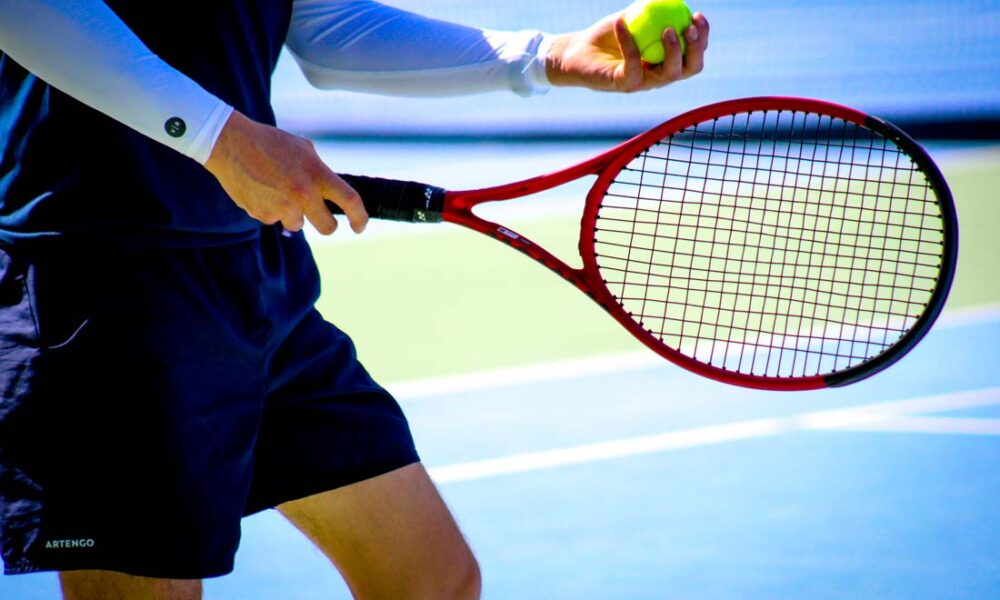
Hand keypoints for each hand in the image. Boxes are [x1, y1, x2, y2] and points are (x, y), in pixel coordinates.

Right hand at [204, 111, 366, 234]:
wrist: (230, 144)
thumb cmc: (270, 143)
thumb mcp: (304, 150)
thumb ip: (320, 172)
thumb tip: (331, 192)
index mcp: (317, 174)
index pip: (350, 201)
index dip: (360, 218)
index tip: (360, 226)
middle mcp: (303, 194)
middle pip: (328, 227)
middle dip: (328, 225)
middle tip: (322, 218)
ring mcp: (282, 207)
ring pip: (297, 224)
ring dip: (293, 213)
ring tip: (277, 189)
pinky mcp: (262, 215)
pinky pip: (274, 220)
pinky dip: (270, 209)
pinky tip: (261, 190)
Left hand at [545, 11, 708, 92]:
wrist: (577, 52)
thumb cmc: (609, 34)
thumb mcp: (633, 17)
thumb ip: (653, 9)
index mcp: (666, 61)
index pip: (693, 54)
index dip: (702, 37)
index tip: (697, 16)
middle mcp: (659, 76)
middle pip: (690, 68)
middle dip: (696, 48)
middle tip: (690, 28)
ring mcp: (642, 83)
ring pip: (668, 74)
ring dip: (673, 51)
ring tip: (667, 29)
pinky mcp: (623, 84)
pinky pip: (633, 65)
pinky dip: (629, 43)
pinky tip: (621, 23)